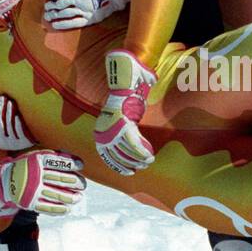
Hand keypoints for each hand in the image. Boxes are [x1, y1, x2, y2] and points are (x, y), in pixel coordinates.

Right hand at [0, 95, 34, 151]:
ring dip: (9, 112)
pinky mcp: (23, 142)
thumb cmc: (10, 132)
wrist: (28, 144)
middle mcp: (2, 143)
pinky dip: (18, 124)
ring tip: (10, 102)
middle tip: (2, 97)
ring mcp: (13, 143)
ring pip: (9, 126)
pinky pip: (19, 132)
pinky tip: (18, 115)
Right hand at [0, 151, 85, 216]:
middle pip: (61, 179)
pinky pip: (48, 208)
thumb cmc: (26, 167)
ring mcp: (33, 190)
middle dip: (76, 182)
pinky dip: (60, 209)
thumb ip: (53, 157)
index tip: (81, 165)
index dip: (72, 164)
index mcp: (37, 161)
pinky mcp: (30, 203)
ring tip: (78, 197)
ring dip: (71, 197)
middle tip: (83, 185)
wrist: (4, 182)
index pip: (59, 162)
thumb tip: (75, 160)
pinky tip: (67, 208)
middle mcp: (35, 175)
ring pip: (57, 194)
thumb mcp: (35, 157)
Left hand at [44, 0, 129, 30]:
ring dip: (54, 15)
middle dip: (51, 6)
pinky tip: (55, 25)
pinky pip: (74, 23)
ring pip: (65, 13)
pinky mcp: (90, 18)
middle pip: (60, 4)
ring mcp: (85, 9)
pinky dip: (63, 24)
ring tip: (48, 16)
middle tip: (46, 7)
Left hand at [94, 50, 155, 174]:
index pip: (107, 155)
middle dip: (130, 164)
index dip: (118, 165)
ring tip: (148, 161)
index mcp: (102, 130)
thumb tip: (127, 139)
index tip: (129, 171)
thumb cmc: (125, 95)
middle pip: (117, 156)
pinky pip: (134, 145)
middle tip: (141, 167)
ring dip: (139, 159)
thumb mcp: (122, 115)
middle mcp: (105, 130)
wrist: (125, 78)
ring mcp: (114, 128)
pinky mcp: (124, 125)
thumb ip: (123, 127)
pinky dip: (142, 152)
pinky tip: (149, 156)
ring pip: (127, 152)